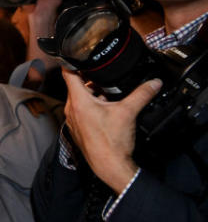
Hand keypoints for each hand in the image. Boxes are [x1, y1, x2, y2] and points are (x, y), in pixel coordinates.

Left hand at [61, 69, 160, 191]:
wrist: (109, 166)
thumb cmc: (112, 142)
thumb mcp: (128, 112)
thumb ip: (141, 94)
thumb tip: (153, 83)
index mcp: (78, 101)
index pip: (68, 73)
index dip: (73, 61)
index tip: (80, 55)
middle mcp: (71, 109)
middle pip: (76, 85)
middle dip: (90, 79)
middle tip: (104, 74)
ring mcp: (73, 120)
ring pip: (80, 98)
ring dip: (93, 93)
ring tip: (109, 92)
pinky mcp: (79, 128)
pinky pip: (82, 110)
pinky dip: (92, 106)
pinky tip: (107, 109)